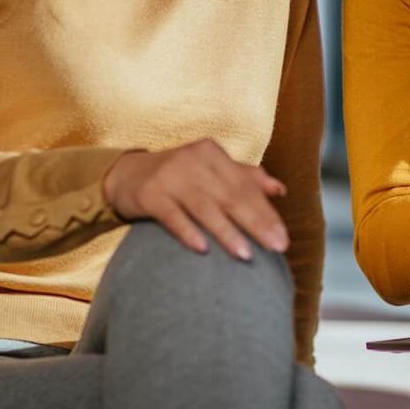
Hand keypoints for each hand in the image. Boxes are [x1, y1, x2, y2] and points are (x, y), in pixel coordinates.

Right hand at [102, 139, 288, 260]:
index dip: (266, 212)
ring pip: (205, 207)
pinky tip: (202, 249)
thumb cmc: (177, 176)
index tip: (283, 238)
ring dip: (227, 232)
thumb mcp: (210, 170)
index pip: (246, 186)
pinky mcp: (149, 193)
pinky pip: (172, 216)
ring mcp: (170, 176)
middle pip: (230, 196)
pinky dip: (188, 231)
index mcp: (212, 154)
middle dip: (256, 223)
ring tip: (246, 255)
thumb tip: (280, 190)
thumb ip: (245, 177)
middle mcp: (193, 160)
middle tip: (276, 248)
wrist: (126, 175)